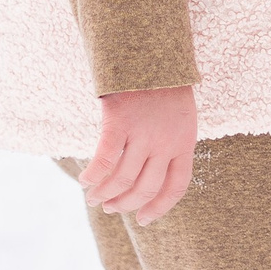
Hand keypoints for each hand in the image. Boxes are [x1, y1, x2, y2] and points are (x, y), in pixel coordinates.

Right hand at [80, 86, 197, 225]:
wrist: (152, 50)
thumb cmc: (164, 84)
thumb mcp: (180, 115)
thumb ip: (171, 142)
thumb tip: (151, 172)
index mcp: (184, 141)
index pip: (176, 186)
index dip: (159, 207)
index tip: (143, 219)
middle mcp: (166, 142)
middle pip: (145, 187)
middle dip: (125, 203)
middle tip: (110, 208)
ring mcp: (143, 133)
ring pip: (123, 179)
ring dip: (105, 193)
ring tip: (94, 198)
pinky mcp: (120, 122)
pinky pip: (104, 159)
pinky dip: (93, 175)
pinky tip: (85, 180)